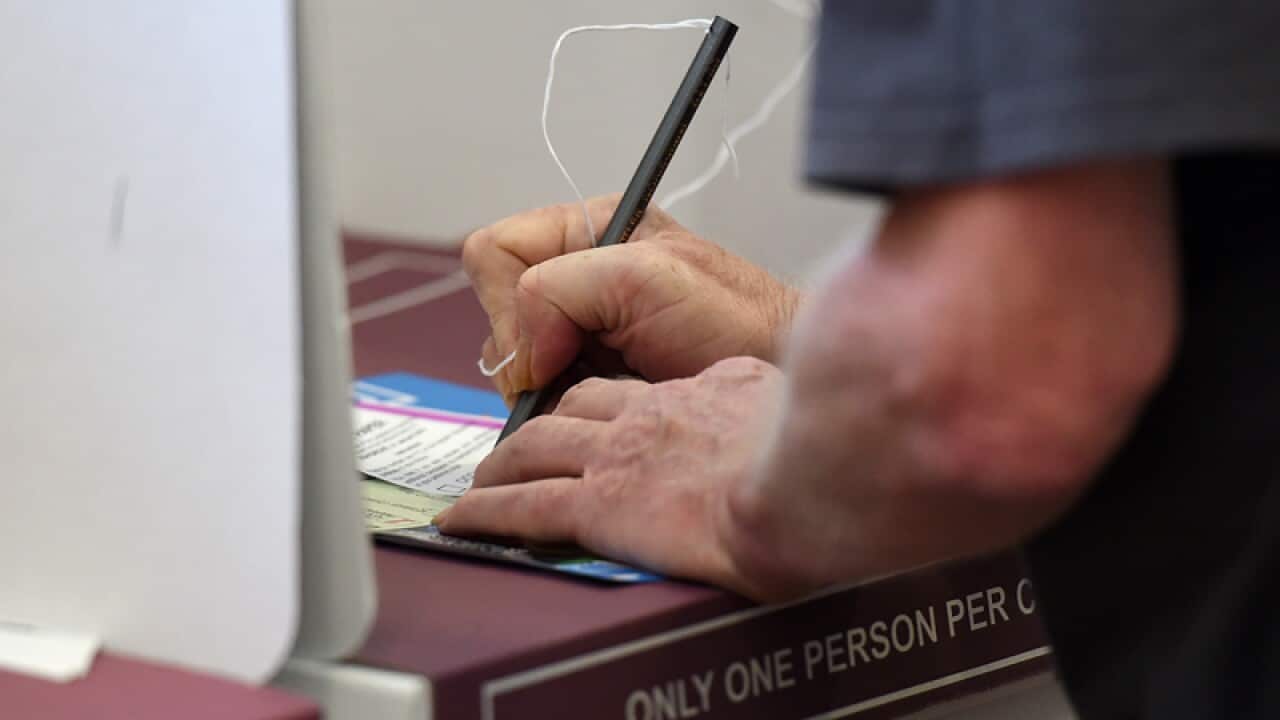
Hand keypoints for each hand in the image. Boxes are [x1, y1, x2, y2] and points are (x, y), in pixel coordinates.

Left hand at [435, 357, 789, 598]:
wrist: (813, 485)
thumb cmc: (827, 456)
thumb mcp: (807, 408)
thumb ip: (777, 405)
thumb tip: (777, 409)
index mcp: (708, 388)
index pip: (643, 385)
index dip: (611, 397)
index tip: (603, 412)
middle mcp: (655, 412)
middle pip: (579, 405)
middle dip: (547, 419)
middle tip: (525, 440)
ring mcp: (622, 455)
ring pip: (539, 446)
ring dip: (505, 461)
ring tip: (484, 478)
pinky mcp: (602, 502)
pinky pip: (525, 506)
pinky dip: (485, 513)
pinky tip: (462, 521)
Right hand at [462, 195, 799, 404]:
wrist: (777, 378)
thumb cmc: (732, 322)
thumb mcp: (641, 278)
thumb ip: (556, 290)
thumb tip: (519, 354)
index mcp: (584, 228)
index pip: (492, 253)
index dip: (509, 304)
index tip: (556, 345)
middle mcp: (574, 273)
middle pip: (495, 311)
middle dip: (529, 350)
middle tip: (582, 371)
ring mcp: (579, 327)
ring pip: (512, 361)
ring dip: (548, 383)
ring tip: (608, 386)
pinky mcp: (588, 374)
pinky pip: (538, 395)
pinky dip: (562, 407)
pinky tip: (608, 403)